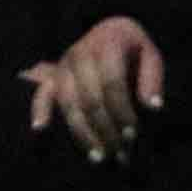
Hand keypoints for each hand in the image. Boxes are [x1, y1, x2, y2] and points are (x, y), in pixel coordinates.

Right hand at [21, 15, 162, 163]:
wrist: (107, 33)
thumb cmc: (131, 49)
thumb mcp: (149, 54)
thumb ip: (152, 78)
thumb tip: (152, 107)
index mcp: (107, 42)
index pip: (112, 82)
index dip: (122, 110)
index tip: (132, 134)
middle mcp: (80, 52)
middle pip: (90, 98)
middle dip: (106, 128)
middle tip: (120, 152)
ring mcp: (63, 65)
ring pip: (69, 103)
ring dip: (83, 132)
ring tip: (99, 157)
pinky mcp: (51, 76)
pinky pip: (41, 93)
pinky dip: (39, 110)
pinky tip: (41, 130)